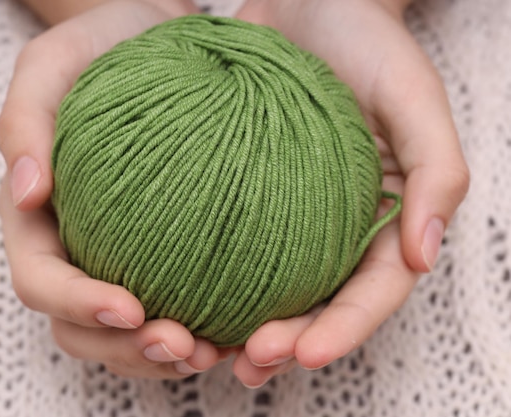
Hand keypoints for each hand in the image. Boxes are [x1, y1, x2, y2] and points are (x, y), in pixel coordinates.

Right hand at [0, 0, 225, 378]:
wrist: (155, 42)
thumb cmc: (103, 47)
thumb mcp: (54, 61)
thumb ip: (25, 119)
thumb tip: (26, 191)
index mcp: (36, 217)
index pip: (41, 278)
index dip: (78, 304)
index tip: (131, 307)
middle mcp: (73, 248)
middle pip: (80, 327)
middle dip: (126, 349)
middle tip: (184, 344)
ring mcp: (114, 259)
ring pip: (122, 337)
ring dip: (161, 358)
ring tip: (212, 351)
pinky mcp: (160, 256)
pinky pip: (168, 309)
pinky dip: (194, 333)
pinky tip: (232, 331)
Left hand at [231, 0, 468, 387]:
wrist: (305, 1)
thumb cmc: (365, 41)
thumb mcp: (413, 94)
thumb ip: (437, 172)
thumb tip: (426, 255)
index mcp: (387, 214)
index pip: (374, 290)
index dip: (343, 330)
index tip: (302, 353)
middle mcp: (337, 224)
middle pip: (319, 304)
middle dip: (288, 344)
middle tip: (248, 362)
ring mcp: (289, 212)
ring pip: (271, 287)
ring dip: (242, 327)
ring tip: (206, 351)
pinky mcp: (246, 192)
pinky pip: (228, 241)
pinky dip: (210, 276)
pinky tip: (179, 296)